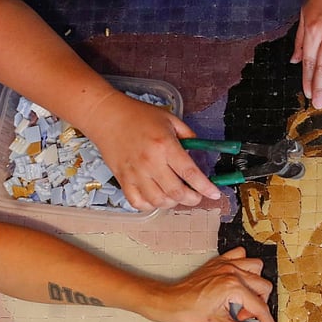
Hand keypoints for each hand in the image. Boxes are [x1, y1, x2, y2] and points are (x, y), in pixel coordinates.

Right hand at [81, 91, 220, 209]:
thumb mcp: (170, 120)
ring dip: (173, 203)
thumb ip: (189, 137)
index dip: (205, 187)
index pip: (190, 173)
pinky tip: (157, 197)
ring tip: (177, 195)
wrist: (106, 116)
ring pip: (158, 201)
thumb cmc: (138, 116)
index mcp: (165, 145)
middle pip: (176, 192)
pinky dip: (151, 205)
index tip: (215, 193)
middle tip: (197, 196)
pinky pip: (138, 203)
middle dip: (193, 199)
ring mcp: (135, 173)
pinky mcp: (122, 179)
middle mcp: (150, 162)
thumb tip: (202, 154)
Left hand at [142, 247, 277, 321]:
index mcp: (232, 287)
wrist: (169, 302)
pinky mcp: (220, 261)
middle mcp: (232, 271)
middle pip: (264, 286)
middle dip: (258, 306)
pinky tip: (237, 281)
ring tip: (242, 299)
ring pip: (257, 268)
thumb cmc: (189, 314)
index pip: (260, 307)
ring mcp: (226, 263)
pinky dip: (245, 267)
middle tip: (242, 317)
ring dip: (255, 285)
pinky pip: (242, 255)